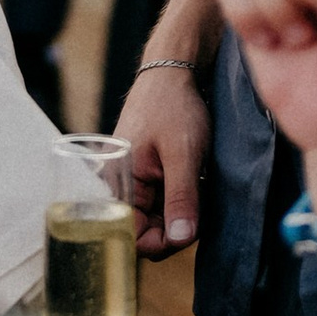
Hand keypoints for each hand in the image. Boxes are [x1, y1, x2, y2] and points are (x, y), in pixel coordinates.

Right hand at [115, 58, 209, 255]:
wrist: (174, 72)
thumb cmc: (173, 107)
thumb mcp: (182, 155)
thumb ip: (181, 198)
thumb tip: (181, 240)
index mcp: (117, 182)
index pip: (132, 236)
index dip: (162, 242)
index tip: (189, 230)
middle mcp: (119, 185)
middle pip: (146, 231)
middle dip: (176, 226)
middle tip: (199, 205)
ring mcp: (134, 181)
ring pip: (158, 218)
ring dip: (182, 212)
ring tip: (198, 189)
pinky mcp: (147, 175)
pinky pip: (163, 203)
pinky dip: (182, 200)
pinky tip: (196, 184)